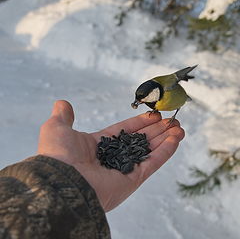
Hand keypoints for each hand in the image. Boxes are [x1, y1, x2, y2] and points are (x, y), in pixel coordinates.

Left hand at [38, 100, 183, 211]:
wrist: (62, 181)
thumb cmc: (58, 154)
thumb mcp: (57, 128)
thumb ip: (63, 116)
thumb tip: (62, 104)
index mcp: (98, 145)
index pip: (125, 131)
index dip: (140, 123)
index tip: (153, 116)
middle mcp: (113, 157)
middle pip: (140, 140)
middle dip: (156, 130)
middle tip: (171, 120)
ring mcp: (124, 169)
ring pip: (149, 151)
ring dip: (165, 139)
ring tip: (178, 127)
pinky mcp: (132, 180)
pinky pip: (152, 163)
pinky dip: (165, 152)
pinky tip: (175, 139)